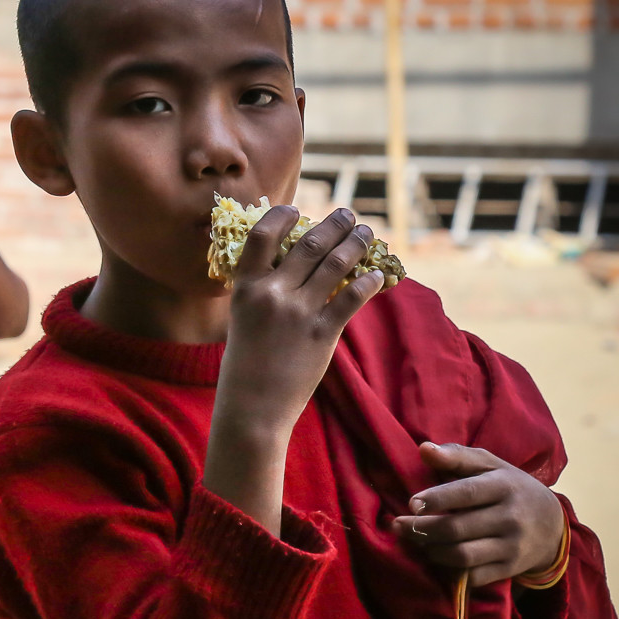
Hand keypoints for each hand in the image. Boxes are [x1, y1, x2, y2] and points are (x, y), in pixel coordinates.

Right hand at [217, 206, 384, 430]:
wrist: (252, 407)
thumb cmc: (244, 365)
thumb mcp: (242, 319)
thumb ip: (261, 292)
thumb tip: (287, 266)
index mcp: (246, 288)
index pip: (263, 236)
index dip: (282, 216)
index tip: (297, 210)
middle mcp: (272, 293)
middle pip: (309, 243)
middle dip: (334, 224)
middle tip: (348, 215)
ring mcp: (299, 312)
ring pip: (335, 264)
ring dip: (356, 244)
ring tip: (367, 234)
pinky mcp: (322, 333)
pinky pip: (351, 298)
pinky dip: (368, 282)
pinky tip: (376, 275)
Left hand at [393, 441, 564, 586]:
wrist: (553, 525)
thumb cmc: (510, 488)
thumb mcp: (490, 465)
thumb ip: (457, 456)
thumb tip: (424, 449)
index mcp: (504, 486)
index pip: (467, 493)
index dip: (437, 499)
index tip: (411, 503)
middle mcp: (511, 517)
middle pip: (457, 528)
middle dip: (422, 528)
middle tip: (398, 525)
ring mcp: (512, 546)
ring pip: (462, 555)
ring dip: (431, 550)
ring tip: (416, 540)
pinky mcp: (510, 569)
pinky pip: (473, 576)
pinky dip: (449, 570)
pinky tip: (436, 557)